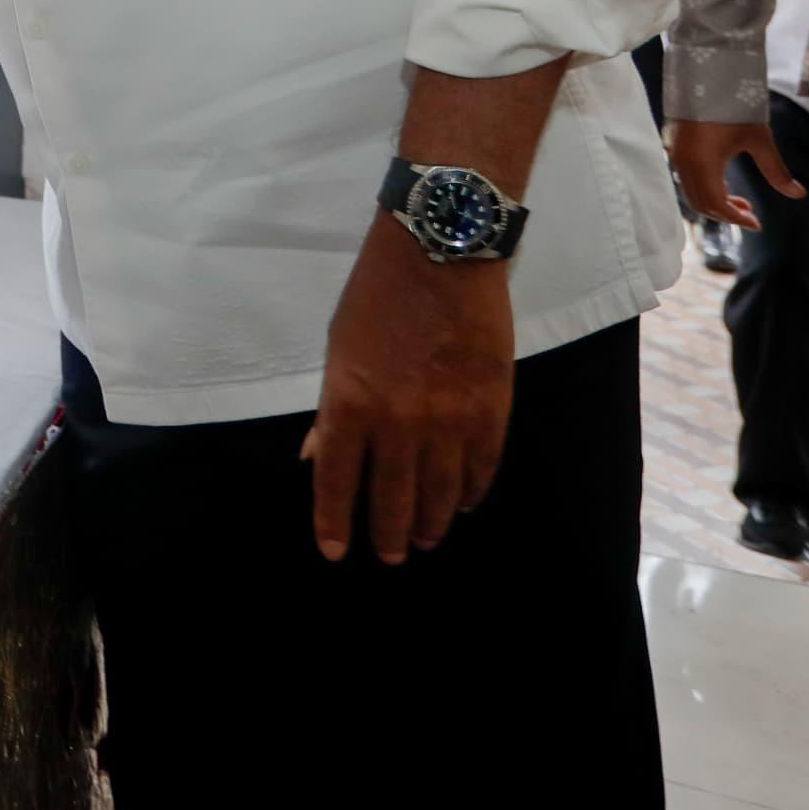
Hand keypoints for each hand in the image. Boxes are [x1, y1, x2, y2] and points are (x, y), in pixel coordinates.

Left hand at [302, 221, 514, 565]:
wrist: (441, 254)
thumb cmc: (377, 297)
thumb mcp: (337, 350)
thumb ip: (331, 410)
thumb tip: (317, 457)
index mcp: (350, 406)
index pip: (336, 485)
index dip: (334, 525)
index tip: (335, 552)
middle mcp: (398, 424)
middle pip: (392, 501)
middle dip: (388, 535)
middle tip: (390, 554)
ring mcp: (449, 422)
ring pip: (440, 496)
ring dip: (432, 524)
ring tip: (425, 538)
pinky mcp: (491, 413)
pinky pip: (481, 471)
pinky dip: (472, 494)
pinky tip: (465, 504)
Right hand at [668, 117, 794, 230]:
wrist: (707, 75)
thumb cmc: (734, 106)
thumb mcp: (759, 139)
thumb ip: (777, 171)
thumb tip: (800, 195)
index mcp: (704, 164)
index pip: (717, 204)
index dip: (737, 218)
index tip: (756, 224)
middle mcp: (685, 164)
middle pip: (702, 204)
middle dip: (726, 214)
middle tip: (751, 215)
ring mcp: (677, 156)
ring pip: (693, 193)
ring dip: (716, 202)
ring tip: (742, 201)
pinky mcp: (676, 149)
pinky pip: (687, 180)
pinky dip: (706, 189)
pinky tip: (725, 183)